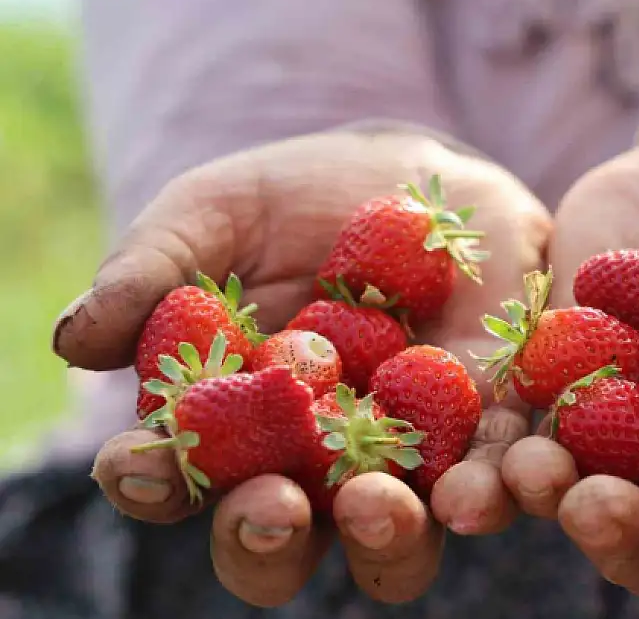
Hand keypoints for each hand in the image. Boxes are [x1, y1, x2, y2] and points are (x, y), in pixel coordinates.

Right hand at [54, 129, 550, 606]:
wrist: (418, 179)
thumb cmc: (296, 200)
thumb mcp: (215, 215)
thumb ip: (152, 274)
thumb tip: (72, 341)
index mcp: (229, 427)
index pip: (177, 477)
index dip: (152, 481)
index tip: (139, 461)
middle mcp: (310, 466)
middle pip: (278, 539)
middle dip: (264, 537)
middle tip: (269, 508)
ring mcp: (402, 462)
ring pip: (387, 539)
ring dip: (380, 538)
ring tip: (375, 505)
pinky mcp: (485, 437)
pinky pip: (488, 483)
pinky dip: (486, 493)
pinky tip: (479, 487)